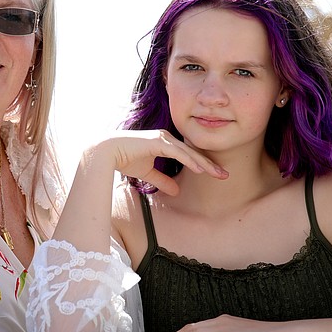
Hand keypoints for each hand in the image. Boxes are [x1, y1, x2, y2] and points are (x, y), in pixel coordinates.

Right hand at [97, 130, 226, 194]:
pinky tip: (200, 168)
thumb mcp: (147, 174)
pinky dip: (189, 160)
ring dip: (204, 163)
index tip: (216, 175)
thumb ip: (162, 181)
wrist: (106, 152)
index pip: (189, 155)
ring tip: (217, 174)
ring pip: (188, 152)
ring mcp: (162, 139)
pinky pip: (177, 152)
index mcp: (165, 143)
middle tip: (225, 175)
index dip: (203, 165)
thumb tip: (177, 192)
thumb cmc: (124, 159)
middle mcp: (166, 138)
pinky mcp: (157, 142)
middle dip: (210, 164)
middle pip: (193, 153)